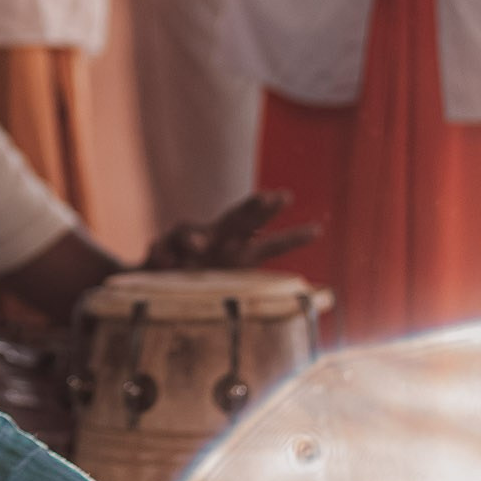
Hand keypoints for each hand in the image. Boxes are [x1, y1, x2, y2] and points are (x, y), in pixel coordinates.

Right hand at [144, 188, 317, 276]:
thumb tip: (296, 281)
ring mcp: (191, 245)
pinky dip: (163, 253)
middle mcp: (220, 242)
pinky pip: (163, 247)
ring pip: (193, 230)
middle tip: (278, 197)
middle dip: (256, 210)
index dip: (292, 238)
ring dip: (195, 236)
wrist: (165, 283)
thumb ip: (256, 276)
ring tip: (200, 245)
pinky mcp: (164, 249)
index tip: (317, 231)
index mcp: (240, 253)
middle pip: (239, 221)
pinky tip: (165, 261)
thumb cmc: (205, 280)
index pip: (271, 244)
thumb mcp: (232, 280)